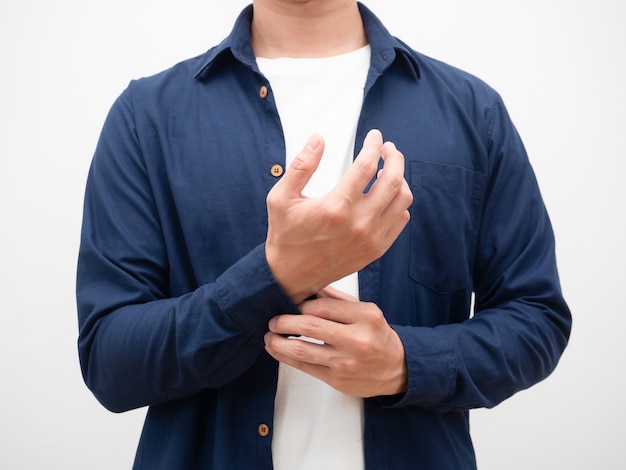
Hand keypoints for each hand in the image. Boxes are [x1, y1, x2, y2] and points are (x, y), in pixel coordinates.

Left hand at [264, 286, 407, 397]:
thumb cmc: (376, 335)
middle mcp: (357, 340)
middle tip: (273, 320)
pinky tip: (276, 350)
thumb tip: (307, 286)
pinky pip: (304, 367)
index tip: (290, 304)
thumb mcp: (365, 311)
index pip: (323, 306)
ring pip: (302, 350)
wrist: (397, 368)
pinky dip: (285, 357)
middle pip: (309, 326)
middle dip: (284, 321)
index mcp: (366, 316)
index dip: (301, 305)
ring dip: (278, 342)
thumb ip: (336, 299)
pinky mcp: (337, 380)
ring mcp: (346, 362)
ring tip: (269, 336)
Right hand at [265, 129, 412, 302]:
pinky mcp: (376, 250)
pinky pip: (400, 220)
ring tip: (389, 169)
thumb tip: (318, 138)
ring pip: (402, 200)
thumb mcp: (281, 197)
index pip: (367, 166)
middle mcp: (358, 223)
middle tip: (388, 148)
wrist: (290, 275)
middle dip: (394, 157)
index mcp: (336, 207)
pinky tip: (388, 195)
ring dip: (400, 179)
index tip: (374, 136)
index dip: (374, 145)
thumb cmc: (285, 234)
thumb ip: (301, 166)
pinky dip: (399, 203)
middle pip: (393, 180)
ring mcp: (370, 238)